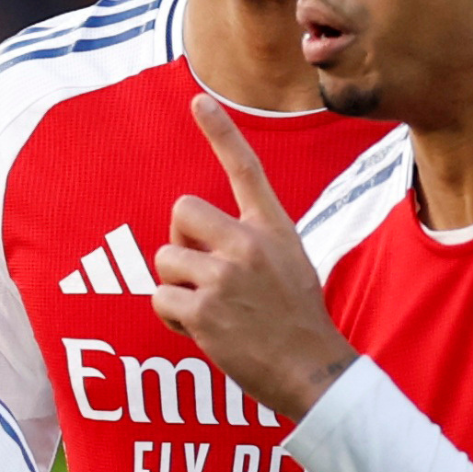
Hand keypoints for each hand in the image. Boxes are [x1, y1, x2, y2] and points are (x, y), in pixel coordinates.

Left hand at [150, 95, 359, 417]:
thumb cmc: (296, 320)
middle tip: (201, 272)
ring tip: (212, 311)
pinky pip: (160, 299)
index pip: (245, 169)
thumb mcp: (289, 262)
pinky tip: (203, 331)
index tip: (200, 100)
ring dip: (177, 287)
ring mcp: (224, 276)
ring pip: (165, 260)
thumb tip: (202, 241)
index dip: (221, 132)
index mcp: (272, 229)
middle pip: (181, 211)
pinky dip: (173, 318)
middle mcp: (247, 244)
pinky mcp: (203, 310)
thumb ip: (251, 242)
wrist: (312, 371)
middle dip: (180, 241)